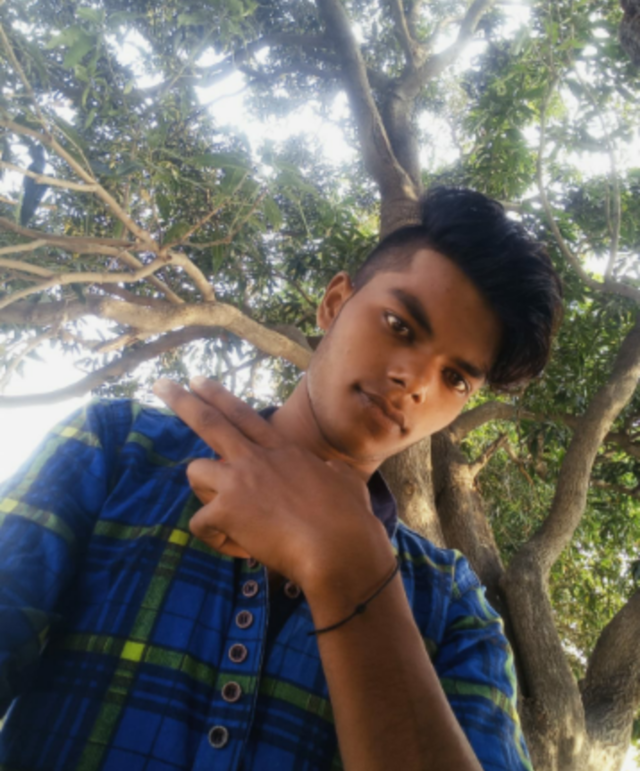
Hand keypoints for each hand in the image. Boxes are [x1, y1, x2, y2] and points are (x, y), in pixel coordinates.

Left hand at [152, 377, 393, 592]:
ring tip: (226, 514)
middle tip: (161, 384)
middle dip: (181, 401)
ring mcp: (238, 481)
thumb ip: (327, 471)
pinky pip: (201, 524)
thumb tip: (329, 470)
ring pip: (195, 471)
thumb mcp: (343, 481)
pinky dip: (217, 539)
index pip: (244, 415)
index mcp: (283, 451)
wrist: (340, 547)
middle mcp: (256, 459)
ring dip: (204, 492)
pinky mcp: (227, 510)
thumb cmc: (350, 518)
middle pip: (210, 422)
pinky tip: (241, 547)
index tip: (198, 380)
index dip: (218, 396)